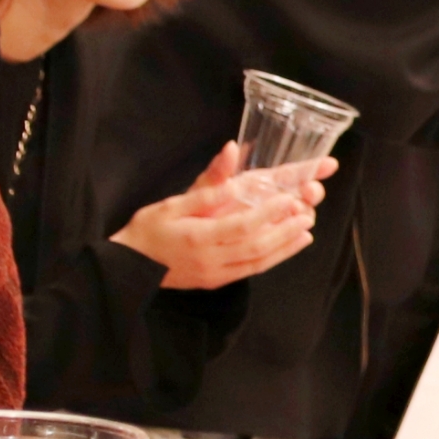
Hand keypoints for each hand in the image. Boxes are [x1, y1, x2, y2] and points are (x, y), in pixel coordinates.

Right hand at [116, 144, 329, 290]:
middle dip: (285, 231)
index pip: (242, 226)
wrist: (130, 267)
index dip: (269, 214)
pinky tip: (288, 247)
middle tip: (307, 214)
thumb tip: (230, 158)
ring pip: (259, 261)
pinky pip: (251, 270)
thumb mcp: (170, 203)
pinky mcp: (218, 281)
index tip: (290, 199)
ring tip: (307, 230)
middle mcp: (211, 259)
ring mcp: (216, 274)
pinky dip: (273, 259)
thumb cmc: (149, 230)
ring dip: (285, 246)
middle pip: (257, 246)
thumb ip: (205, 186)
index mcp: (198, 237)